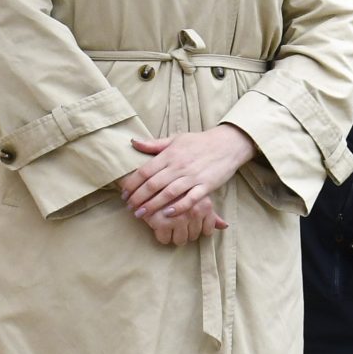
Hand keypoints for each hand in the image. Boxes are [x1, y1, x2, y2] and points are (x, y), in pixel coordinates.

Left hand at [122, 124, 256, 221]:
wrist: (228, 143)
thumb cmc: (200, 142)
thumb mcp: (176, 139)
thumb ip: (154, 144)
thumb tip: (133, 142)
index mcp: (170, 154)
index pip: (145, 171)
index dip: (132, 184)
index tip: (124, 193)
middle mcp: (179, 166)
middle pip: (153, 184)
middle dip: (139, 198)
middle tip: (130, 208)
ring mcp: (193, 176)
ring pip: (169, 193)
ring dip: (153, 205)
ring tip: (142, 214)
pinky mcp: (206, 185)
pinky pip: (190, 199)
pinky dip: (178, 207)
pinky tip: (168, 214)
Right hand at [145, 193, 226, 246]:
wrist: (149, 181)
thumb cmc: (175, 189)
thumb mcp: (196, 196)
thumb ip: (210, 213)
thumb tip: (225, 226)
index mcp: (204, 205)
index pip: (207, 230)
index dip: (197, 229)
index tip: (188, 223)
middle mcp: (194, 212)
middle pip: (194, 236)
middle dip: (185, 232)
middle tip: (176, 223)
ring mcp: (178, 218)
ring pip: (181, 240)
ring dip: (174, 236)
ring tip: (168, 225)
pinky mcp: (161, 222)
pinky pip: (165, 239)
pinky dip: (162, 236)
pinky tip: (158, 226)